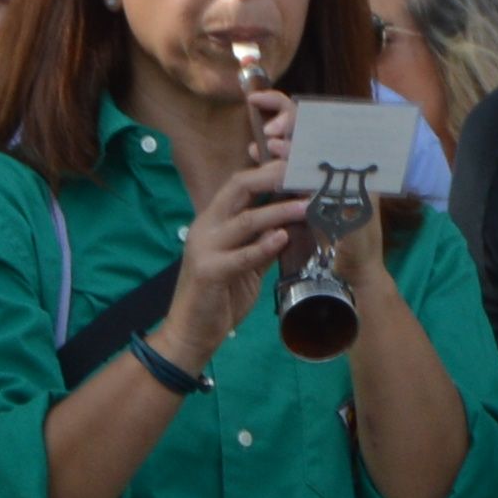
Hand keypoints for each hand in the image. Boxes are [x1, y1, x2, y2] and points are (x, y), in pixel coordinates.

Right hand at [150, 132, 315, 368]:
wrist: (191, 333)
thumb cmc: (219, 296)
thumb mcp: (246, 263)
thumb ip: (264, 241)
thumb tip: (293, 222)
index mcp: (214, 221)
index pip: (241, 182)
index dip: (270, 170)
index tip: (299, 164)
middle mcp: (206, 227)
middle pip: (239, 187)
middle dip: (273, 177)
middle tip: (304, 173)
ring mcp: (204, 248)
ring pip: (244, 220)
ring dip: (278, 211)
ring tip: (306, 206)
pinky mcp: (209, 273)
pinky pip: (240, 256)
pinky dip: (262, 246)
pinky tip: (283, 238)